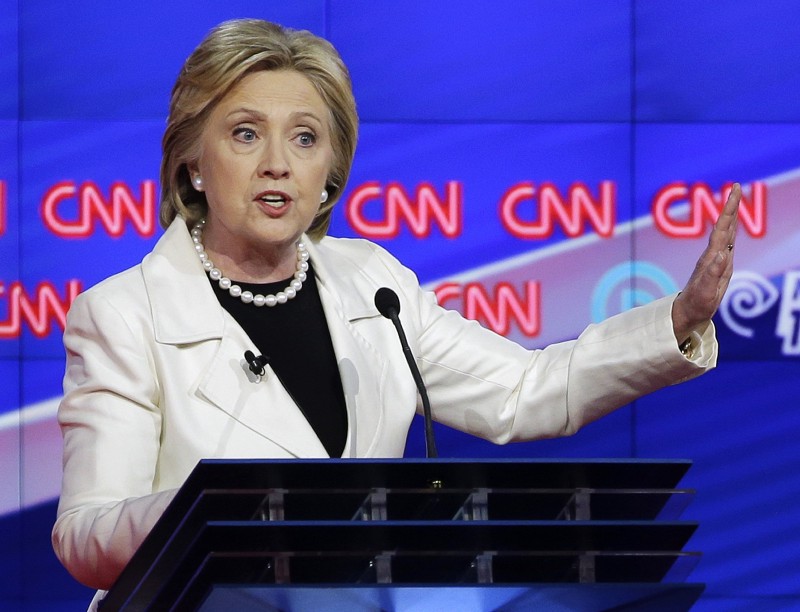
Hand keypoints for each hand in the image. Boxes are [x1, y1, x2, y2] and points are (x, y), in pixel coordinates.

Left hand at [672, 182, 740, 342]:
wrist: (688, 312)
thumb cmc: (697, 303)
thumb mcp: (707, 291)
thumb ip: (714, 273)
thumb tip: (723, 253)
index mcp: (712, 257)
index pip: (722, 227)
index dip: (729, 209)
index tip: (734, 191)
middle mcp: (713, 254)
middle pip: (725, 225)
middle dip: (732, 206)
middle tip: (737, 187)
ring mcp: (716, 259)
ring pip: (726, 232)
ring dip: (732, 215)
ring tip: (736, 200)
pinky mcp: (718, 265)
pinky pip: (728, 242)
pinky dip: (732, 230)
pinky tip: (733, 226)